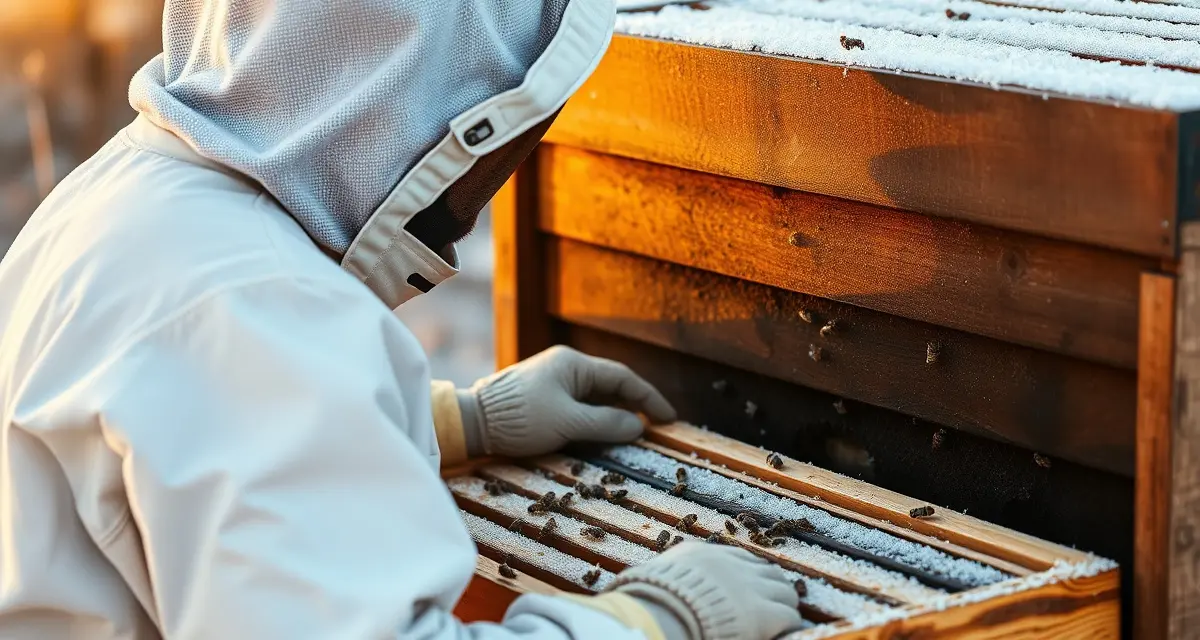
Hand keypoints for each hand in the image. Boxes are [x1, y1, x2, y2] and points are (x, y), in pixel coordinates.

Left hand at [458, 346, 675, 457]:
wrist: (472, 422)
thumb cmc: (520, 418)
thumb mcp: (568, 423)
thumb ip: (606, 424)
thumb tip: (638, 427)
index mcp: (574, 364)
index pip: (622, 378)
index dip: (649, 398)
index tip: (668, 418)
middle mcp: (565, 367)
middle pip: (610, 386)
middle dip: (634, 407)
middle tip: (656, 428)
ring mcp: (553, 382)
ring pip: (594, 398)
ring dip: (614, 415)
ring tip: (633, 435)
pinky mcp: (542, 399)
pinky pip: (578, 406)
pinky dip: (594, 420)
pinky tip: (602, 436)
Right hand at [607, 542, 803, 639]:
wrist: (661, 617)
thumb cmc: (649, 603)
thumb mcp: (654, 578)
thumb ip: (666, 576)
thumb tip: (645, 581)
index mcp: (704, 556)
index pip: (740, 559)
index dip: (749, 575)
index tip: (751, 588)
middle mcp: (731, 565)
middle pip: (767, 571)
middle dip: (772, 587)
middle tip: (774, 603)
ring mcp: (749, 587)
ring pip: (784, 590)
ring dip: (783, 603)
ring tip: (782, 617)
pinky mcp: (763, 612)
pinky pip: (788, 615)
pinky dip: (788, 623)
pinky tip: (785, 632)